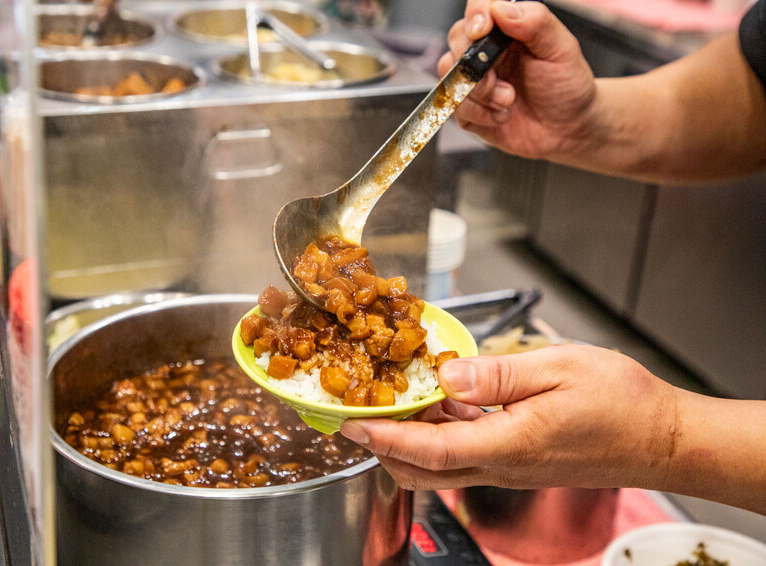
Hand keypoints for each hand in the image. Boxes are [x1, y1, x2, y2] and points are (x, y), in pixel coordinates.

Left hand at [340, 345, 678, 491]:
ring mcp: (510, 466)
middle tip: (360, 412)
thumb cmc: (621, 404)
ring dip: (411, 437)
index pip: (428, 449)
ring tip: (395, 398)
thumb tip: (447, 374)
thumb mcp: (559, 370)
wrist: (662, 440)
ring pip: (442, 464)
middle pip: (424, 468)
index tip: (350, 423)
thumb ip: (497, 375)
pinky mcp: (518, 460)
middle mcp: (502, 464)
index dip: (383, 436)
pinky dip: (442, 431)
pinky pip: (467, 453)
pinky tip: (443, 398)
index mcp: (508, 443)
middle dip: (384, 444)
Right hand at [440, 1, 597, 159]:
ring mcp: (474, 80)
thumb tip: (501, 9)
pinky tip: (500, 116)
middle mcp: (487, 51)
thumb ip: (536, 22)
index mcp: (508, 29)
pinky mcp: (468, 108)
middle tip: (505, 83)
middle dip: (478, 67)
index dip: (475, 17)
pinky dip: (478, 115)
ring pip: (451, 76)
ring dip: (480, 94)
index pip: (479, 9)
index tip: (482, 32)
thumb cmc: (567, 88)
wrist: (567, 130)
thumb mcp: (562, 50)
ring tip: (509, 101)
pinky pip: (453, 106)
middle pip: (457, 42)